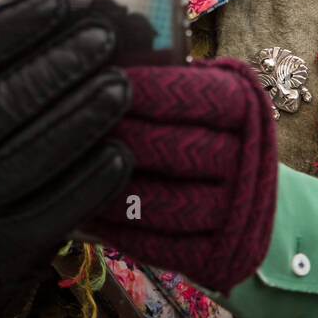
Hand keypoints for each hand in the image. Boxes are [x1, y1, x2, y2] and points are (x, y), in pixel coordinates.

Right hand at [0, 0, 133, 317]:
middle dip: (58, 66)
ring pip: (30, 158)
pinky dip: (92, 180)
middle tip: (106, 37)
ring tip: (124, 85)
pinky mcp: (7, 241)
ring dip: (82, 117)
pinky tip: (122, 151)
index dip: (13, 23)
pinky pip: (55, 211)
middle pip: (1, 105)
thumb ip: (17, 47)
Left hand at [81, 57, 277, 294]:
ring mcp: (238, 214)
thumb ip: (162, 75)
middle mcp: (251, 159)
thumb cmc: (198, 125)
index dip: (145, 90)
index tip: (99, 78)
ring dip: (107, 189)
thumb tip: (102, 59)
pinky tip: (86, 210)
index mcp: (246, 106)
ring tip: (66, 171)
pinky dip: (117, 229)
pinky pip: (158, 246)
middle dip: (117, 138)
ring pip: (162, 204)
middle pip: (174, 150)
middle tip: (68, 127)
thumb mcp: (197, 89)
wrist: (243, 193)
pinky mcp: (220, 258)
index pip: (195, 95)